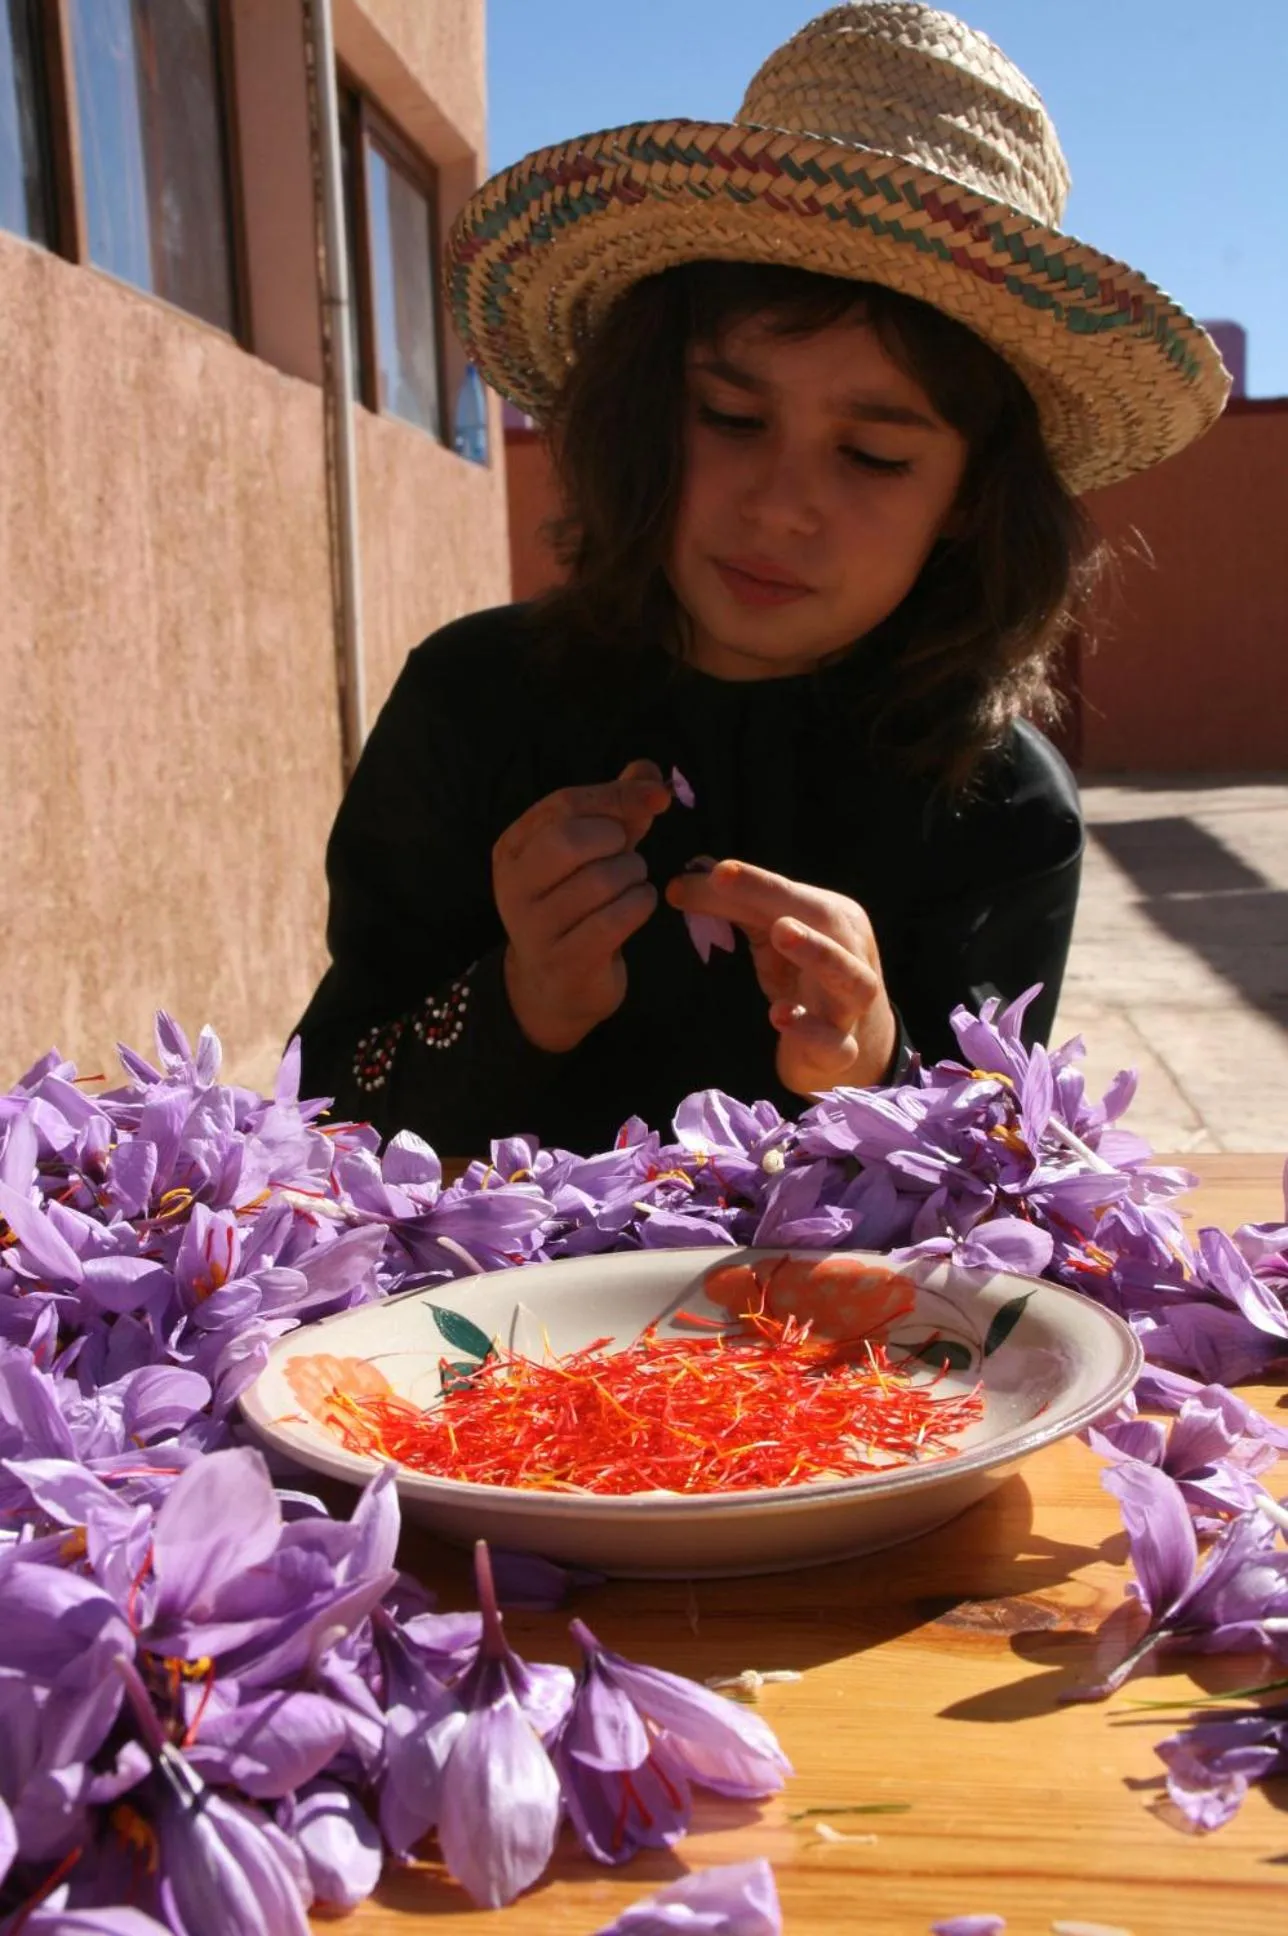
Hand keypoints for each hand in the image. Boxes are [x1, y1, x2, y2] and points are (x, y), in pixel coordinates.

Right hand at [494, 760, 671, 1051]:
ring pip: (601, 880)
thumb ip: (616, 808)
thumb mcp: (590, 853)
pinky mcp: (565, 961)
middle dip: (616, 841)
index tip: (657, 799)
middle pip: (572, 839)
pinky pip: (616, 919)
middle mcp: (514, 886)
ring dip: (634, 876)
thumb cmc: (577, 907)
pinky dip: (640, 905)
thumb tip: (649, 771)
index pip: (563, 804)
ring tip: (632, 884)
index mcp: (513, 848)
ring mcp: (534, 927)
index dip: (615, 796)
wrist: (556, 988)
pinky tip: (638, 907)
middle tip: (627, 855)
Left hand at [665, 860, 896, 1095]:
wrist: (842, 1041)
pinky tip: (779, 1015)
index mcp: (834, 920)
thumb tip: (686, 874)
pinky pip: (835, 1041)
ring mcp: (850, 1005)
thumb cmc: (801, 973)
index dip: (756, 881)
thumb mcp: (768, 936)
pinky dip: (810, 1028)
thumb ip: (733, 907)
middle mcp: (851, 955)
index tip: (717, 873)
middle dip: (785, 899)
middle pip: (829, 924)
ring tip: (780, 934)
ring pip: (852, 978)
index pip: (794, 895)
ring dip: (819, 953)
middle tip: (742, 891)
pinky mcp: (840, 1049)